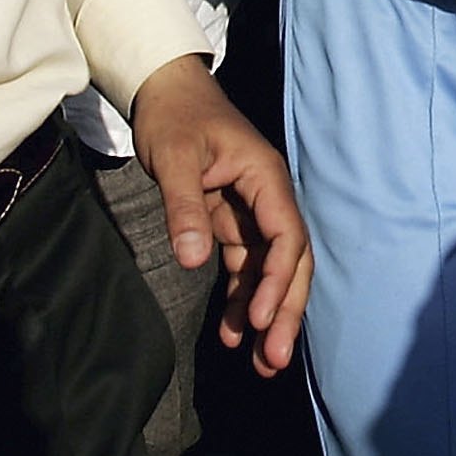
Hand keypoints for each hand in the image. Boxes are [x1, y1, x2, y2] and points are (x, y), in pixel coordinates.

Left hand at [127, 55, 311, 375]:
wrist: (166, 91)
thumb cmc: (173, 117)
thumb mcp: (173, 158)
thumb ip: (184, 208)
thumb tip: (195, 260)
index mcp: (265, 178)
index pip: (286, 237)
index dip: (277, 281)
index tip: (257, 318)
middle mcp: (268, 199)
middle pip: (290, 262)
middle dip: (284, 311)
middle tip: (273, 360)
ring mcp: (252, 213)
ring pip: (272, 271)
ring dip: (267, 314)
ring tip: (261, 364)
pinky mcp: (233, 222)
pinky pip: (247, 267)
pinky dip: (242, 299)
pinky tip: (232, 334)